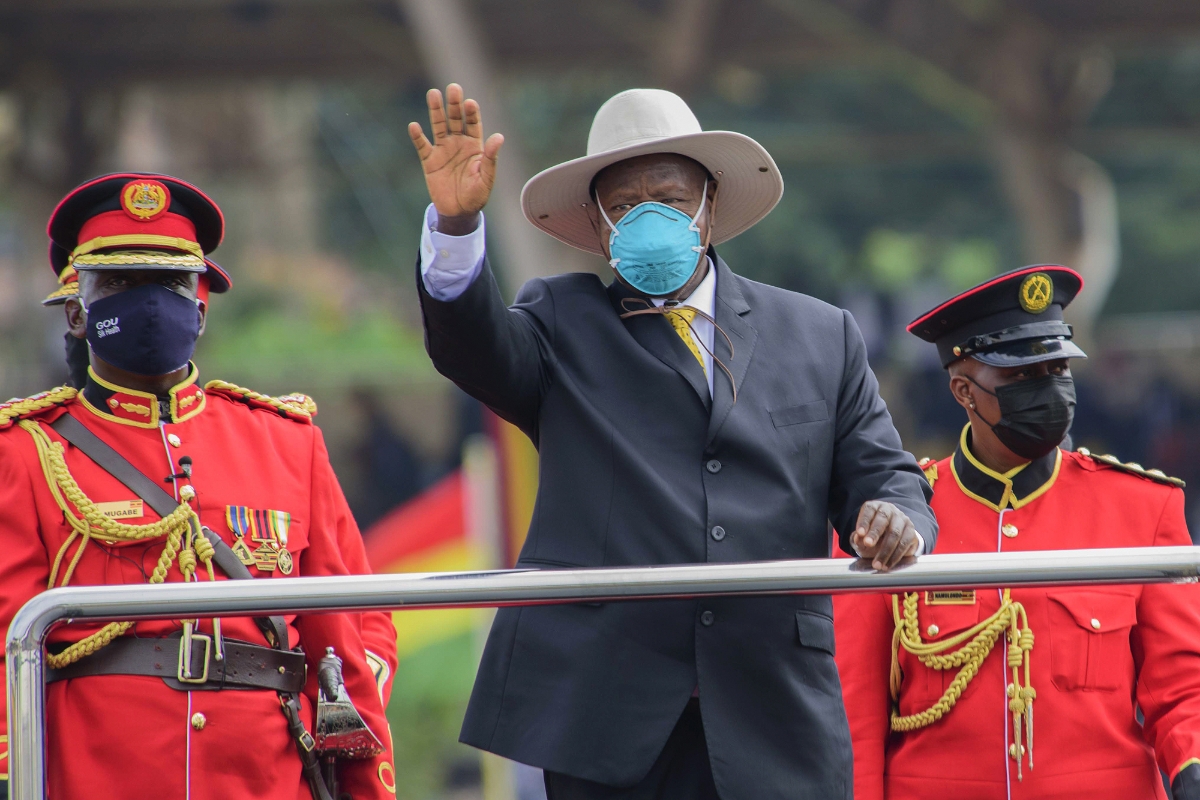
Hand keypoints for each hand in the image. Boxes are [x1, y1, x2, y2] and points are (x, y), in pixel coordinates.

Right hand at [409, 83, 503, 230]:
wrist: (459, 212)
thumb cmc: (477, 195)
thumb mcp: (487, 178)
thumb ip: (491, 158)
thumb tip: (499, 136)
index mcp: (474, 145)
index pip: (473, 123)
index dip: (471, 113)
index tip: (470, 103)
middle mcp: (458, 143)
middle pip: (455, 119)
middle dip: (454, 104)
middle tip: (453, 88)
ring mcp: (443, 150)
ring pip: (439, 126)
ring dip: (436, 111)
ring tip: (433, 94)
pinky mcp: (429, 160)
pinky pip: (422, 145)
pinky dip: (418, 136)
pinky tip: (414, 126)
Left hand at [850, 500, 920, 571]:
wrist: (892, 542)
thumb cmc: (873, 537)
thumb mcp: (862, 538)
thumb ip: (858, 538)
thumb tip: (857, 538)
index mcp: (875, 507)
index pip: (869, 509)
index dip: (864, 521)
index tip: (859, 533)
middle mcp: (890, 510)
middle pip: (883, 518)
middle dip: (875, 532)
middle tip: (868, 544)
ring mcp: (902, 520)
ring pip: (895, 533)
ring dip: (885, 550)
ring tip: (876, 564)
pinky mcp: (912, 532)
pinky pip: (904, 543)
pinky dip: (895, 556)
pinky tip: (887, 564)